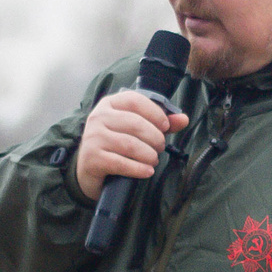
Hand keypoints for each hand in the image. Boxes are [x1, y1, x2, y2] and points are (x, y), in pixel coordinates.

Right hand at [71, 91, 189, 201]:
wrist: (88, 170)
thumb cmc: (114, 145)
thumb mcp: (134, 129)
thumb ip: (159, 123)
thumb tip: (183, 119)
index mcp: (109, 104)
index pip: (135, 101)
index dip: (155, 113)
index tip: (165, 126)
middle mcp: (98, 117)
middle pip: (135, 123)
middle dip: (155, 138)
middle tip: (160, 147)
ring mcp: (93, 138)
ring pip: (130, 144)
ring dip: (149, 154)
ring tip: (153, 159)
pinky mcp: (93, 158)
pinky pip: (122, 163)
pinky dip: (139, 169)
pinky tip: (147, 171)